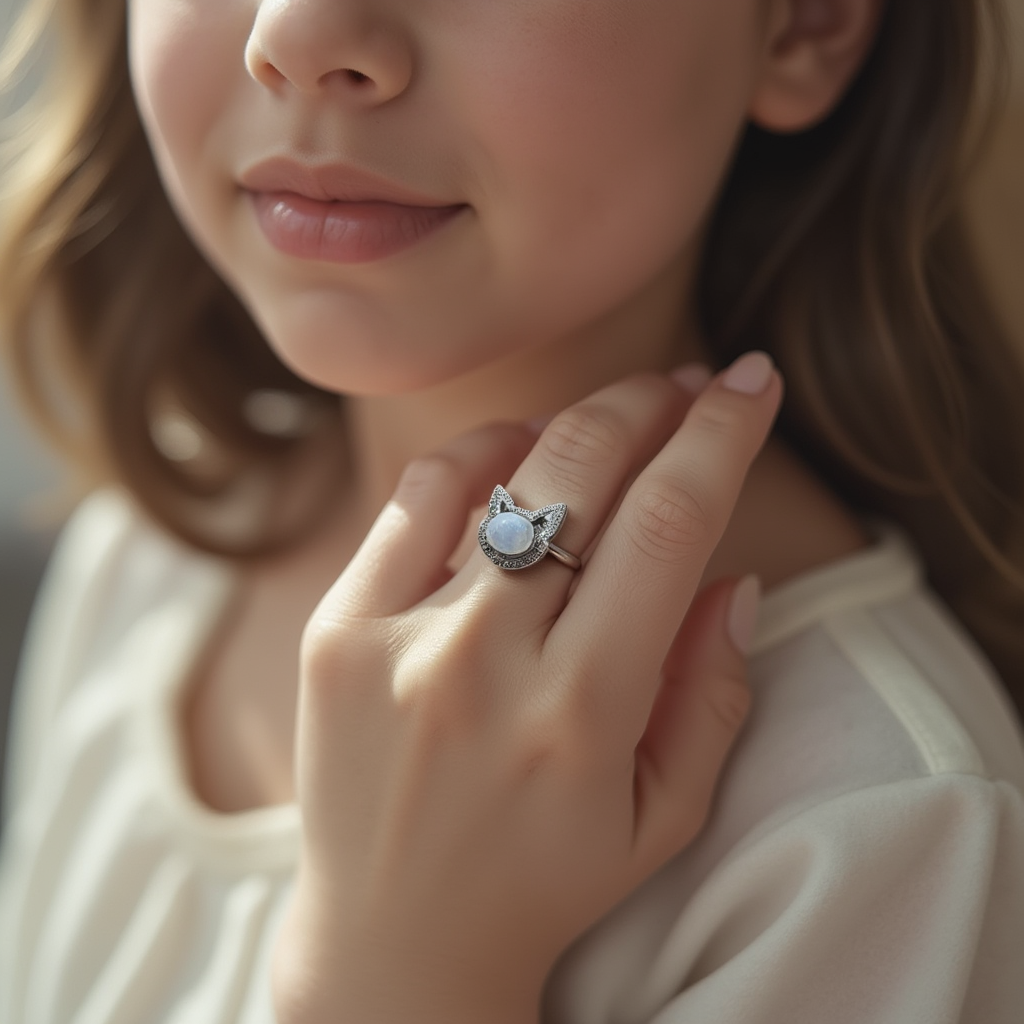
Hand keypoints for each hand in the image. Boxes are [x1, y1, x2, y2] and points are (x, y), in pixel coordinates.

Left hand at [273, 353, 782, 1023]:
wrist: (391, 942)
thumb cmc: (543, 882)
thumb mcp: (663, 815)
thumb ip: (713, 693)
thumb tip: (735, 577)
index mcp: (582, 713)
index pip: (671, 523)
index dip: (723, 434)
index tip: (751, 381)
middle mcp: (485, 663)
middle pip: (586, 471)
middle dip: (655, 404)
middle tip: (689, 384)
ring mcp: (397, 639)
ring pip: (502, 470)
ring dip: (574, 422)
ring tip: (614, 419)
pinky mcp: (337, 629)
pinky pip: (413, 497)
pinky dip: (476, 454)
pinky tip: (517, 451)